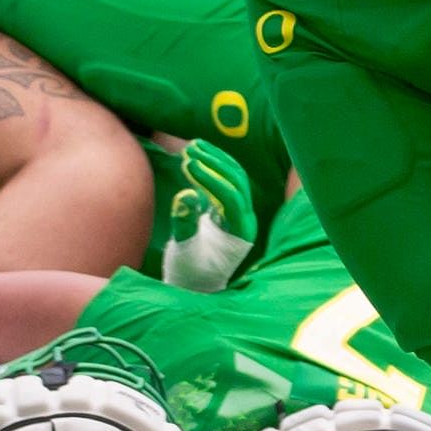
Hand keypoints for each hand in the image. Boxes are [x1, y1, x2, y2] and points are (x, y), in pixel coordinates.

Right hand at [159, 139, 257, 292]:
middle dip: (214, 163)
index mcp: (241, 233)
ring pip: (235, 177)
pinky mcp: (230, 207)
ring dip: (214, 159)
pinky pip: (227, 180)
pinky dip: (213, 165)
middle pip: (237, 181)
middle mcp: (246, 219)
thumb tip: (187, 196)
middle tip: (189, 150)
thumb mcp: (183, 252)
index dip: (211, 179)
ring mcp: (241, 212)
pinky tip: (197, 153)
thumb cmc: (191, 274)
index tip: (188, 164)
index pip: (232, 197)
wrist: (197, 285)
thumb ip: (185, 224)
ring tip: (192, 145)